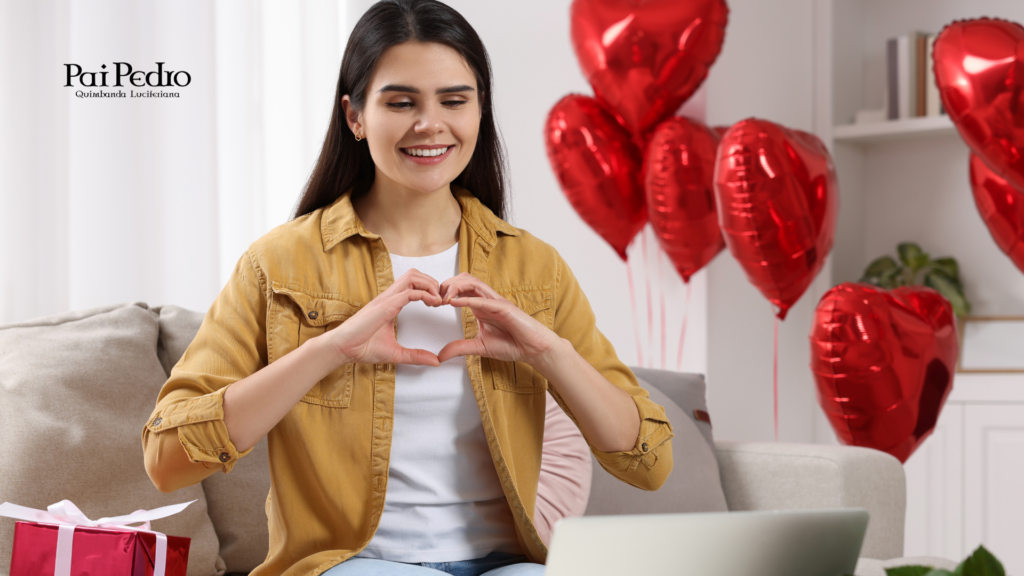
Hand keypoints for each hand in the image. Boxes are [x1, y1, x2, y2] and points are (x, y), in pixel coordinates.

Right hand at [321, 269, 443, 367]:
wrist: (343, 349)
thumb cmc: (362, 348)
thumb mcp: (396, 353)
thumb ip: (415, 356)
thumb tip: (435, 361)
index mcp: (391, 303)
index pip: (413, 283)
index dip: (429, 289)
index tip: (438, 304)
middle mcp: (389, 297)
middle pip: (414, 274)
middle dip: (432, 282)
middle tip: (441, 299)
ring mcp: (386, 299)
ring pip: (412, 277)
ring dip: (429, 284)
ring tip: (437, 300)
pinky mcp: (385, 305)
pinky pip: (409, 292)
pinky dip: (425, 294)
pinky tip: (433, 304)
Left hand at [436, 273, 561, 364]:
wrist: (533, 350)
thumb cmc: (511, 344)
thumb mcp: (479, 347)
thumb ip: (459, 348)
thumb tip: (440, 355)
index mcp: (480, 305)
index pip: (460, 288)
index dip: (443, 291)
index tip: (431, 303)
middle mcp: (487, 300)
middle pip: (464, 279)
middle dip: (445, 285)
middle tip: (433, 299)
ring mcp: (496, 302)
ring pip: (473, 283)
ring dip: (455, 287)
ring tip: (442, 299)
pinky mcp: (505, 308)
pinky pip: (484, 300)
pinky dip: (468, 299)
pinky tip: (454, 302)